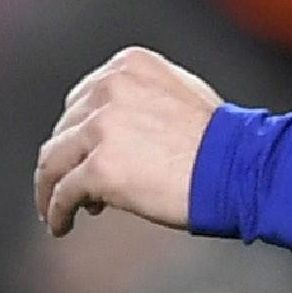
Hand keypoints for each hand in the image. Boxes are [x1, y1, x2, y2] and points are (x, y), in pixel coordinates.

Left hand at [35, 47, 224, 239]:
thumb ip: (143, 97)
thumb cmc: (224, 141)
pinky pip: (63, 192)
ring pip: (54, 159)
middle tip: (72, 186)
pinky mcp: (100, 168)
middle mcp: (108, 90)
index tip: (84, 153)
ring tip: (54, 209)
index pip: (83, 99)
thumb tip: (118, 127)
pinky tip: (61, 225)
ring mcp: (101, 129)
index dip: (81, 131)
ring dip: (50, 187)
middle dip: (68, 158)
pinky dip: (56, 210)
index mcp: (127, 67)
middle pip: (65, 128)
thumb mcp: (182, 92)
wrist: (242, 168)